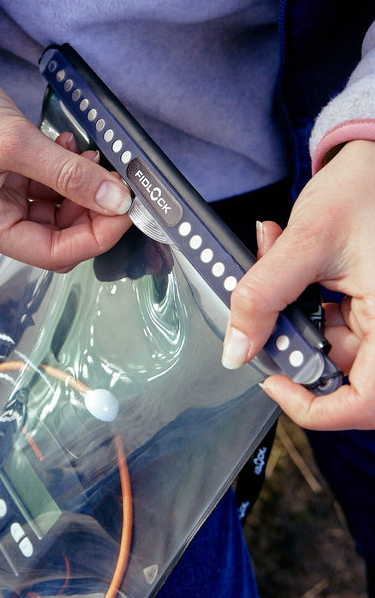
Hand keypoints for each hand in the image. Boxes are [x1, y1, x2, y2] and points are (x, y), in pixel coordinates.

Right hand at [0, 43, 131, 270]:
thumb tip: (115, 199)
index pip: (53, 254)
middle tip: (118, 181)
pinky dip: (65, 174)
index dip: (96, 236)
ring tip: (92, 159)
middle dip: (92, 212)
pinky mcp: (5, 181)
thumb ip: (66, 173)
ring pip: (57, 214)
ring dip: (82, 191)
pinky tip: (70, 149)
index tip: (127, 209)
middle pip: (58, 237)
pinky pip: (46, 190)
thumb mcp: (12, 141)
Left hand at [222, 139, 374, 429]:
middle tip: (263, 306)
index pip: (364, 402)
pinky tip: (286, 259)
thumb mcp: (307, 241)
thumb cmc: (364, 190)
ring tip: (276, 257)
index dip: (313, 407)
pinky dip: (298, 300)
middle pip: (338, 375)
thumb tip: (236, 349)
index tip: (272, 381)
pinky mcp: (369, 308)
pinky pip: (328, 324)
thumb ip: (263, 297)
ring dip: (287, 312)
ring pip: (325, 347)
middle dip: (287, 339)